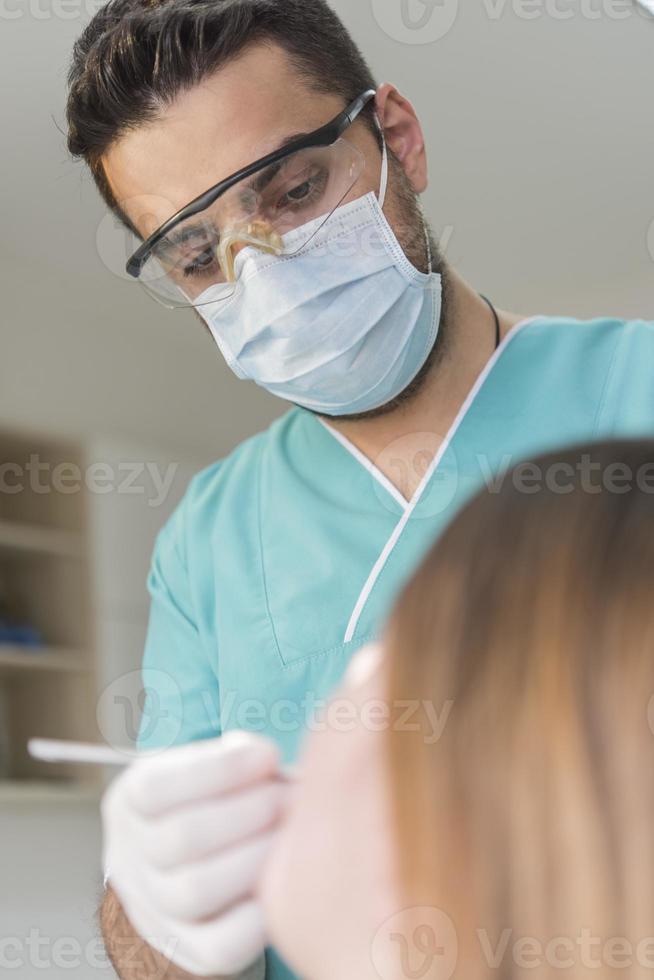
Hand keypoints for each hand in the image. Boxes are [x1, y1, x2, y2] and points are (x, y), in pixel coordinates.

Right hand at [102, 731, 286, 976]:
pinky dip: (258, 914)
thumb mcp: (206, 764)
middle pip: (182, 838)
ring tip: (292, 834)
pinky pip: (220, 946)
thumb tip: (268, 760)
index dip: (220, 770)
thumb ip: (233, 755)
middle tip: (290, 797)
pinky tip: (281, 880)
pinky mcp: (188, 952)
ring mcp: (153, 912)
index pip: (154, 788)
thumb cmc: (211, 800)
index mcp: (129, 804)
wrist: (191, 865)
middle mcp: (129, 860)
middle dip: (250, 811)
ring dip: (257, 857)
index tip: (269, 756)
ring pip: (196, 892)